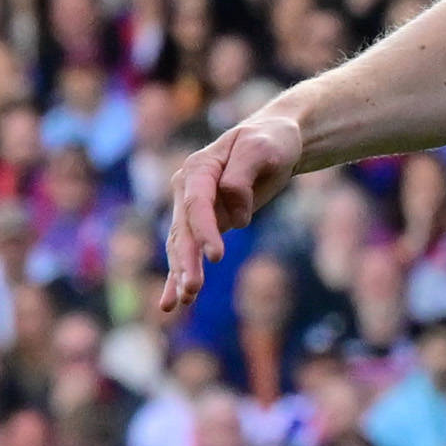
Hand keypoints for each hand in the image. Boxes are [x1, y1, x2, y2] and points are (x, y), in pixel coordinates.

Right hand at [158, 106, 304, 315]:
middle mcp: (188, 190)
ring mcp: (194, 209)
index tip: (217, 258)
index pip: (197, 204)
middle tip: (192, 290)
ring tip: (182, 302)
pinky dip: (179, 277)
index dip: (204, 231)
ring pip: (182, 246)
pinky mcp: (206, 225)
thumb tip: (232, 209)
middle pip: (183, 230)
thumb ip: (242, 175)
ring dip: (181, 274)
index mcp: (199, 168)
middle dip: (186, 261)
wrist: (274, 142)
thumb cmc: (270, 141)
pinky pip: (189, 253)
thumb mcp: (262, 148)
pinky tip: (171, 304)